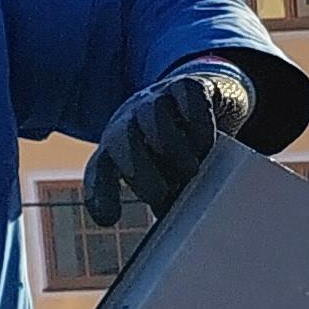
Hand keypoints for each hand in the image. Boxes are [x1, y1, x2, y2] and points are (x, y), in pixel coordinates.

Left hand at [86, 61, 252, 225]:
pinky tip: (208, 141)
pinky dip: (198, 122)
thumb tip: (177, 223)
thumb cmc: (183, 145)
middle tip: (167, 194)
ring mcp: (157, 100)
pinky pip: (187, 97)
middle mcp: (131, 121)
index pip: (100, 170)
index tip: (110, 219)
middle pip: (121, 142)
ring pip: (153, 117)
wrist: (205, 93)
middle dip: (141, 173)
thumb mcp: (167, 172)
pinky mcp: (187, 85)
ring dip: (172, 148)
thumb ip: (167, 195)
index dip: (100, 193)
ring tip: (192, 168)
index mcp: (117, 147)